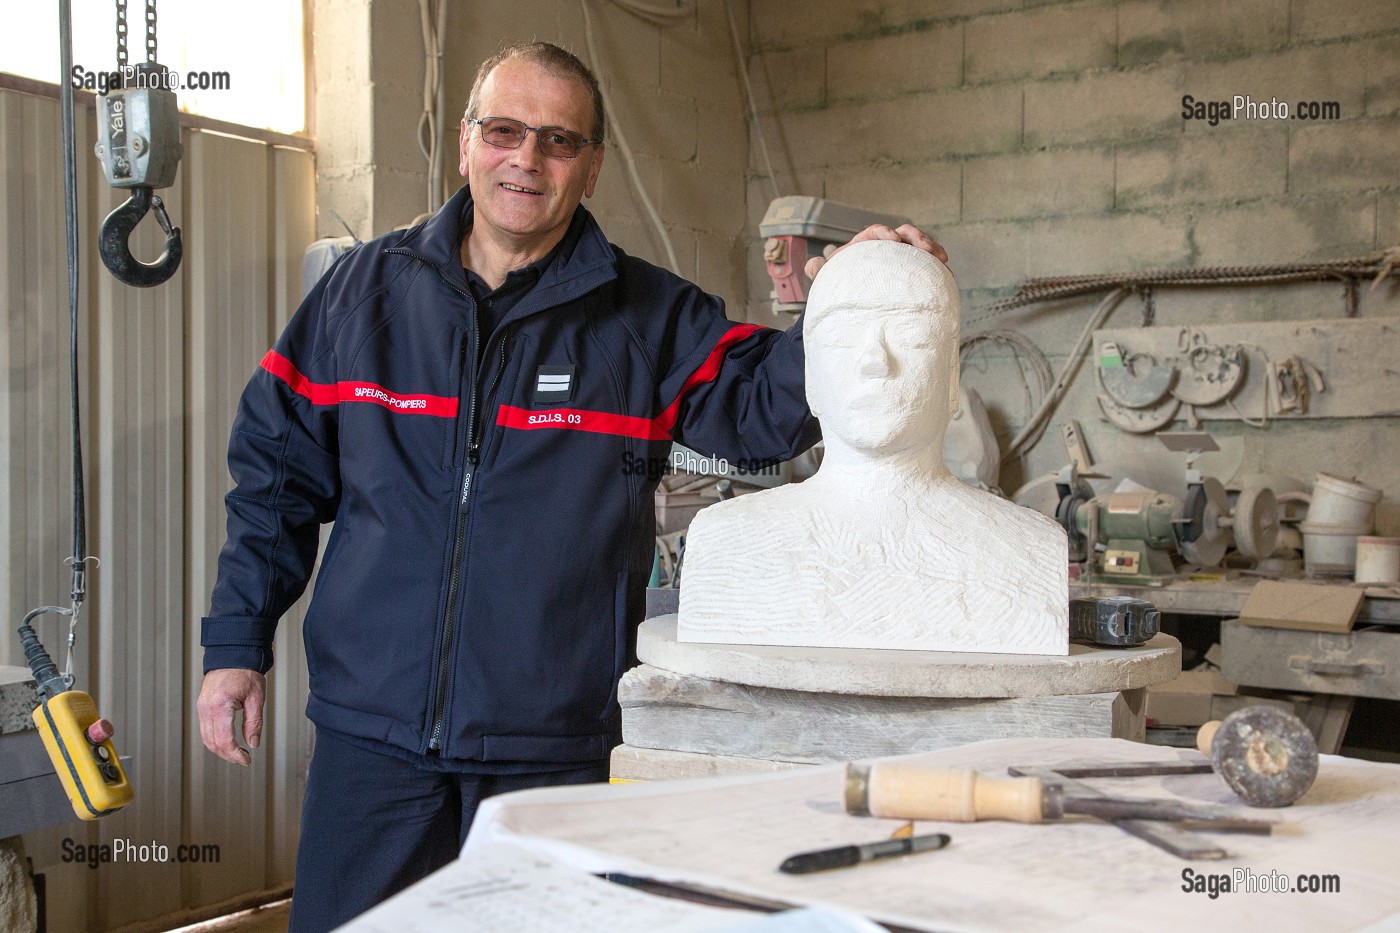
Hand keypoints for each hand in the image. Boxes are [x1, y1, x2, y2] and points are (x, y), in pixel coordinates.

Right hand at [197, 668, 265, 765]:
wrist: (233, 654)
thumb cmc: (246, 672)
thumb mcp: (256, 698)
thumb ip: (254, 723)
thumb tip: (253, 743)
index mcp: (220, 706)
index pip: (225, 740)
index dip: (235, 755)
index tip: (246, 760)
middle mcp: (206, 708)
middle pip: (212, 743)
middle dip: (228, 755)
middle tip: (243, 759)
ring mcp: (201, 707)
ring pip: (206, 738)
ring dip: (220, 750)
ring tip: (237, 753)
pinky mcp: (202, 706)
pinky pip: (205, 729)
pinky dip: (215, 740)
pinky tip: (228, 742)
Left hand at [804, 223, 948, 280]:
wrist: (853, 309)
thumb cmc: (840, 291)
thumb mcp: (830, 282)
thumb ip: (821, 272)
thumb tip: (812, 264)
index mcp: (864, 246)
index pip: (876, 231)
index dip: (886, 232)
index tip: (893, 239)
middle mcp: (885, 249)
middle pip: (904, 234)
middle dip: (917, 237)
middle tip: (926, 248)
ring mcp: (902, 260)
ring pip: (919, 248)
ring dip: (932, 249)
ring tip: (942, 259)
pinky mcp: (913, 273)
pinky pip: (927, 266)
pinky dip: (937, 267)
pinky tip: (946, 274)